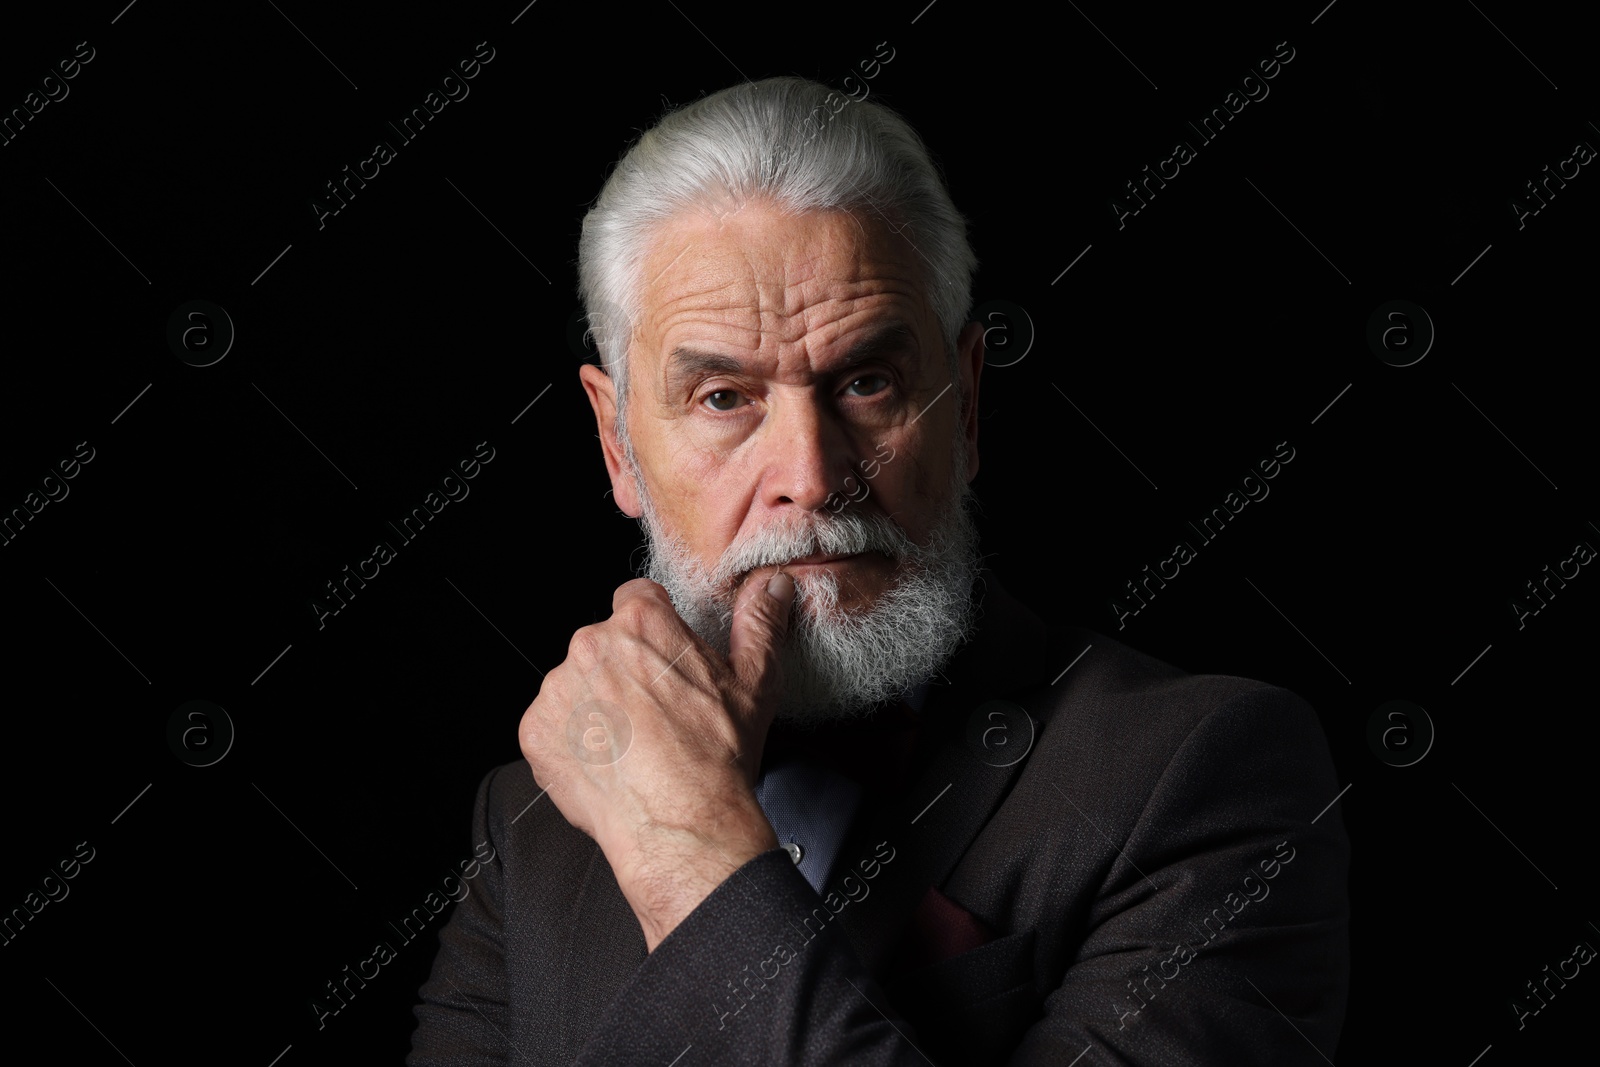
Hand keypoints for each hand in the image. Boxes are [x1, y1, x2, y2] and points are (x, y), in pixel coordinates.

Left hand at [519, 568, 796, 949]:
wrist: (680, 826)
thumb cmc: (717, 758)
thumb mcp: (755, 681)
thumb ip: (759, 620)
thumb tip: (772, 583)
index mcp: (641, 622)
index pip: (638, 598)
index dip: (656, 629)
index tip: (666, 658)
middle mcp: (590, 646)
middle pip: (604, 643)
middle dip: (625, 670)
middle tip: (656, 712)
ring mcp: (557, 689)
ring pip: (576, 684)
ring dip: (596, 705)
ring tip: (632, 744)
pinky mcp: (535, 731)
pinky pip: (553, 725)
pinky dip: (572, 741)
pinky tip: (607, 762)